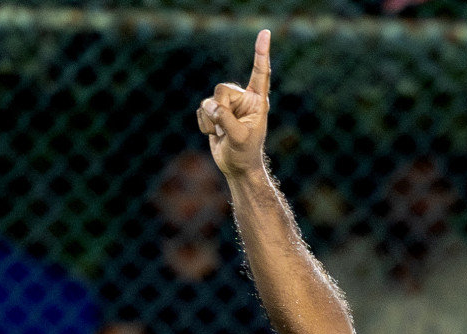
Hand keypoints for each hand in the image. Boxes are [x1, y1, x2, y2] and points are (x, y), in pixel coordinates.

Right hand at [196, 31, 271, 179]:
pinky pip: (201, 110)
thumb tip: (212, 107)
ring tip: (221, 133)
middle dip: (220, 109)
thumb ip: (226, 120)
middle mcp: (243, 99)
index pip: (260, 73)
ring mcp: (228, 105)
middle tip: (225, 127)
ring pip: (209, 100)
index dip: (261, 53)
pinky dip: (204, 124)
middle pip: (222, 89)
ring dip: (211, 120)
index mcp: (257, 101)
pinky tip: (214, 134)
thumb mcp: (239, 138)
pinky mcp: (214, 112)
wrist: (236, 166)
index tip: (265, 33)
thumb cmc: (245, 153)